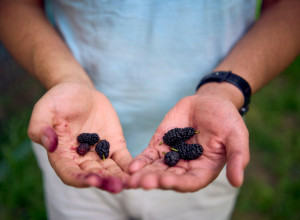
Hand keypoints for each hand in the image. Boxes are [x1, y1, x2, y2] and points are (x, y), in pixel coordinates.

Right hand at [28, 82, 131, 192]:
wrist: (80, 91)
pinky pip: (122, 158)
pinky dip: (129, 165)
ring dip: (120, 177)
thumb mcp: (45, 109)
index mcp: (61, 155)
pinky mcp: (114, 145)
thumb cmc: (59, 100)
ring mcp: (99, 153)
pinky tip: (138, 170)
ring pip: (110, 170)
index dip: (81, 178)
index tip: (93, 180)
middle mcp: (80, 159)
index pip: (70, 173)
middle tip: (117, 186)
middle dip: (105, 181)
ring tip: (131, 182)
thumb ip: (40, 127)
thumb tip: (50, 145)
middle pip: (93, 175)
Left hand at [128, 94, 248, 191]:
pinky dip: (140, 162)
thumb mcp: (237, 135)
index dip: (179, 183)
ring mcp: (172, 156)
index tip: (166, 181)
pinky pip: (149, 156)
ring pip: (156, 170)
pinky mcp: (160, 144)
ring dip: (143, 176)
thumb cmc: (226, 119)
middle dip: (155, 181)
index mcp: (204, 169)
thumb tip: (237, 182)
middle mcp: (186, 167)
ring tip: (130, 180)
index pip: (191, 182)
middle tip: (141, 183)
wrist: (209, 102)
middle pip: (169, 178)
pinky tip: (131, 167)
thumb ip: (237, 157)